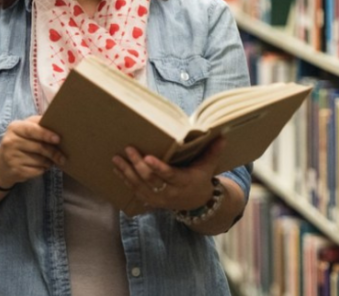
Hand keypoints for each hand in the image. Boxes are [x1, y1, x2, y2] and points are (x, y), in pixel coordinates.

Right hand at [0, 115, 64, 187]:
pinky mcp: (16, 171)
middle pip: (40, 147)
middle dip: (54, 152)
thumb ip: (39, 123)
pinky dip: (43, 169)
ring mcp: (12, 157)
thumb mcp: (25, 128)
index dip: (46, 134)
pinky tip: (41, 166)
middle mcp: (10, 142)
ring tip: (49, 160)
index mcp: (14, 128)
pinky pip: (37, 171)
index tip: (58, 139)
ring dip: (49, 161)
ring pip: (41, 160)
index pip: (32, 130)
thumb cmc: (20, 141)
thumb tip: (58, 123)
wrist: (1, 163)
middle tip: (62, 156)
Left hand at [112, 138, 226, 211]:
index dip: (158, 168)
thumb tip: (222, 135)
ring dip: (126, 172)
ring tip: (116, 158)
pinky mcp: (151, 201)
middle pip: (151, 180)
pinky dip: (125, 179)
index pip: (169, 175)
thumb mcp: (208, 166)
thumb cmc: (200, 178)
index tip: (147, 157)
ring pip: (139, 186)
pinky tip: (117, 168)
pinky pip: (135, 191)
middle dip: (137, 165)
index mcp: (184, 182)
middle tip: (129, 149)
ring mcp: (158, 198)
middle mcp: (170, 192)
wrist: (196, 203)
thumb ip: (213, 151)